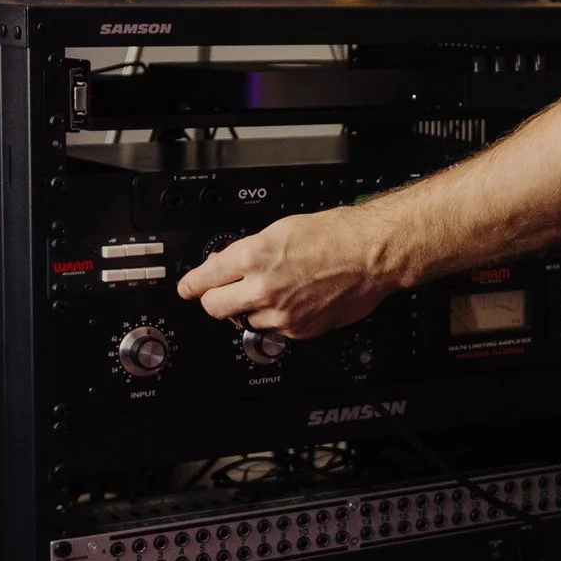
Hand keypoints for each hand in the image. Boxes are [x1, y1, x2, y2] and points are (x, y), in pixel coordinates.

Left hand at [176, 208, 399, 338]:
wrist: (372, 254)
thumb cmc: (337, 235)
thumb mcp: (281, 230)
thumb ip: (249, 251)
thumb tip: (228, 265)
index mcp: (253, 257)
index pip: (205, 278)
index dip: (192, 284)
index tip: (188, 288)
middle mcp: (262, 289)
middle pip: (214, 307)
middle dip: (213, 299)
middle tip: (221, 293)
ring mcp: (280, 314)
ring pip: (245, 320)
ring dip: (250, 309)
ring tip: (275, 291)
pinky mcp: (299, 330)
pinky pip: (275, 329)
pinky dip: (278, 318)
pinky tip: (295, 299)